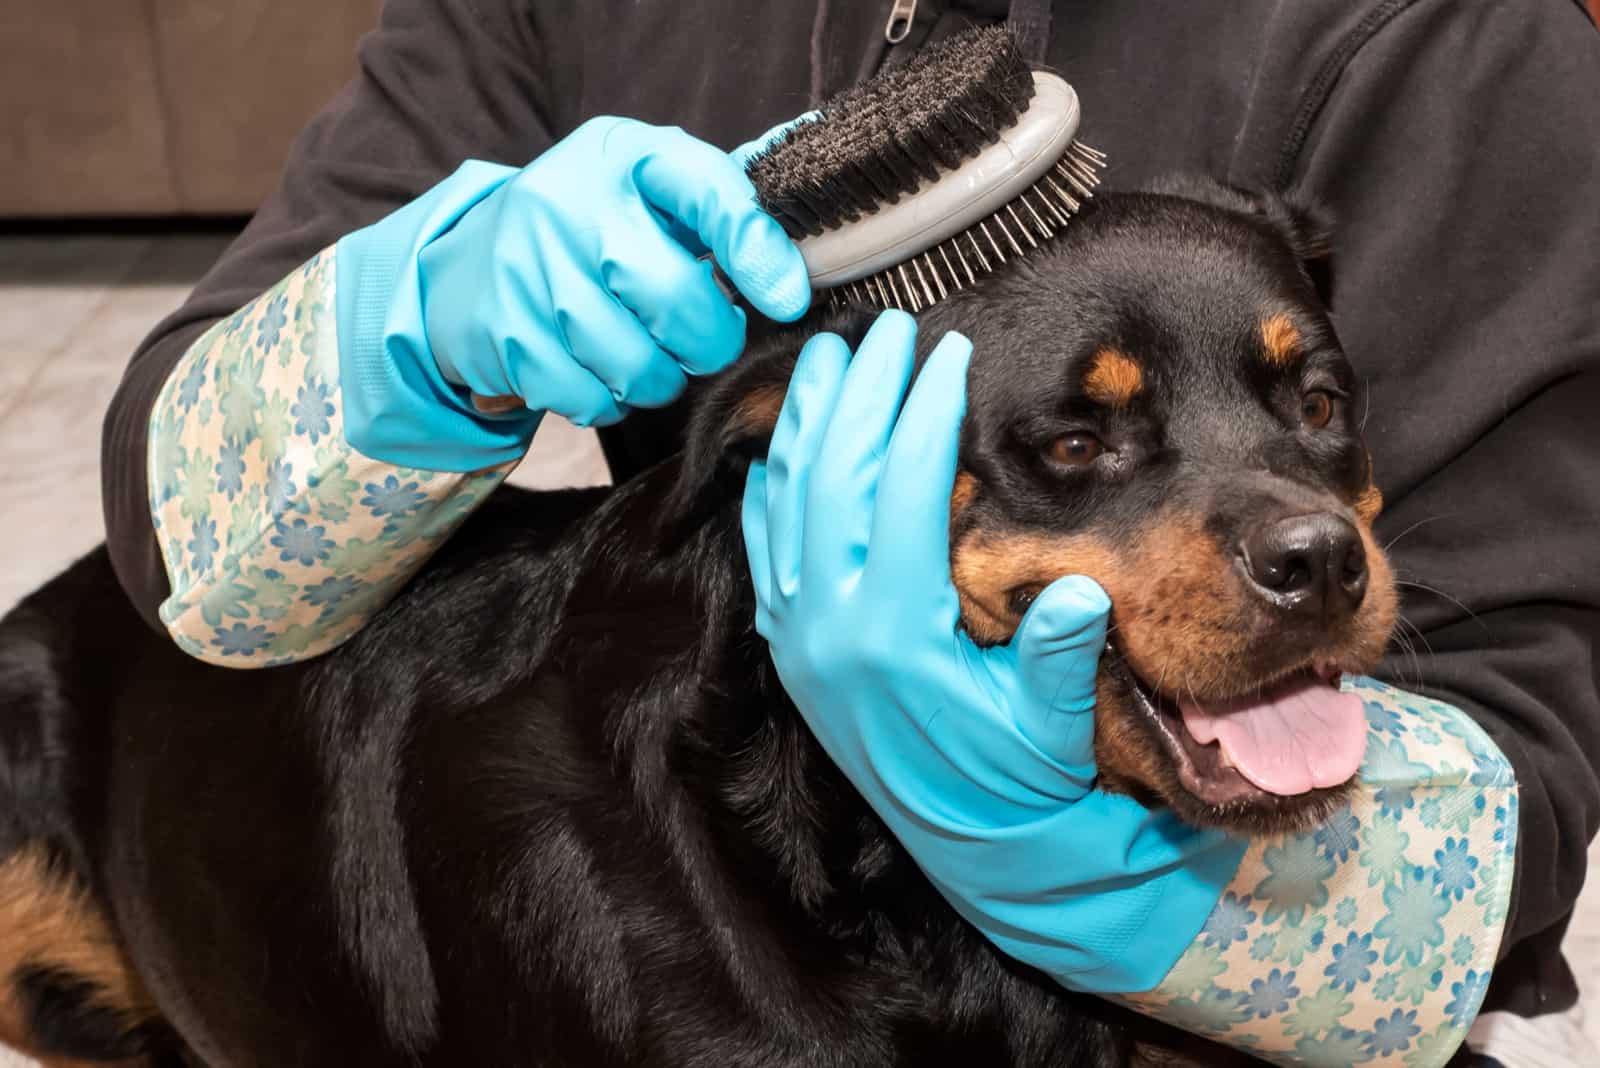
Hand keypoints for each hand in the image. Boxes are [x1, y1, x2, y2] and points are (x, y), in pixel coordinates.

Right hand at [336, 116, 810, 469]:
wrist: (467, 262)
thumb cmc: (593, 228)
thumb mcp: (648, 190)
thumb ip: (720, 204)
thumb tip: (808, 217)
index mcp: (624, 156)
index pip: (707, 192)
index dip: (757, 251)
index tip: (788, 299)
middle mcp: (569, 204)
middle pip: (676, 301)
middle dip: (708, 340)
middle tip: (702, 340)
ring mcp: (528, 270)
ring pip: (636, 365)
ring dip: (657, 378)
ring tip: (643, 352)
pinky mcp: (503, 334)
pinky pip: (588, 398)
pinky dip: (605, 401)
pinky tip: (594, 369)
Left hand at [741, 310, 1244, 992]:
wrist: (975, 851)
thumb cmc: (1020, 784)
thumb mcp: (1051, 729)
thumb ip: (1057, 660)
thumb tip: (1081, 589)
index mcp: (892, 635)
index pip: (902, 491)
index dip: (925, 413)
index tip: (948, 355)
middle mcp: (827, 628)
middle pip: (831, 477)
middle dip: (858, 394)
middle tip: (884, 331)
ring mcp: (796, 637)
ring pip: (784, 504)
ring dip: (807, 424)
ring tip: (827, 357)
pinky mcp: (788, 648)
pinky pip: (763, 549)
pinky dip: (772, 487)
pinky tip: (788, 446)